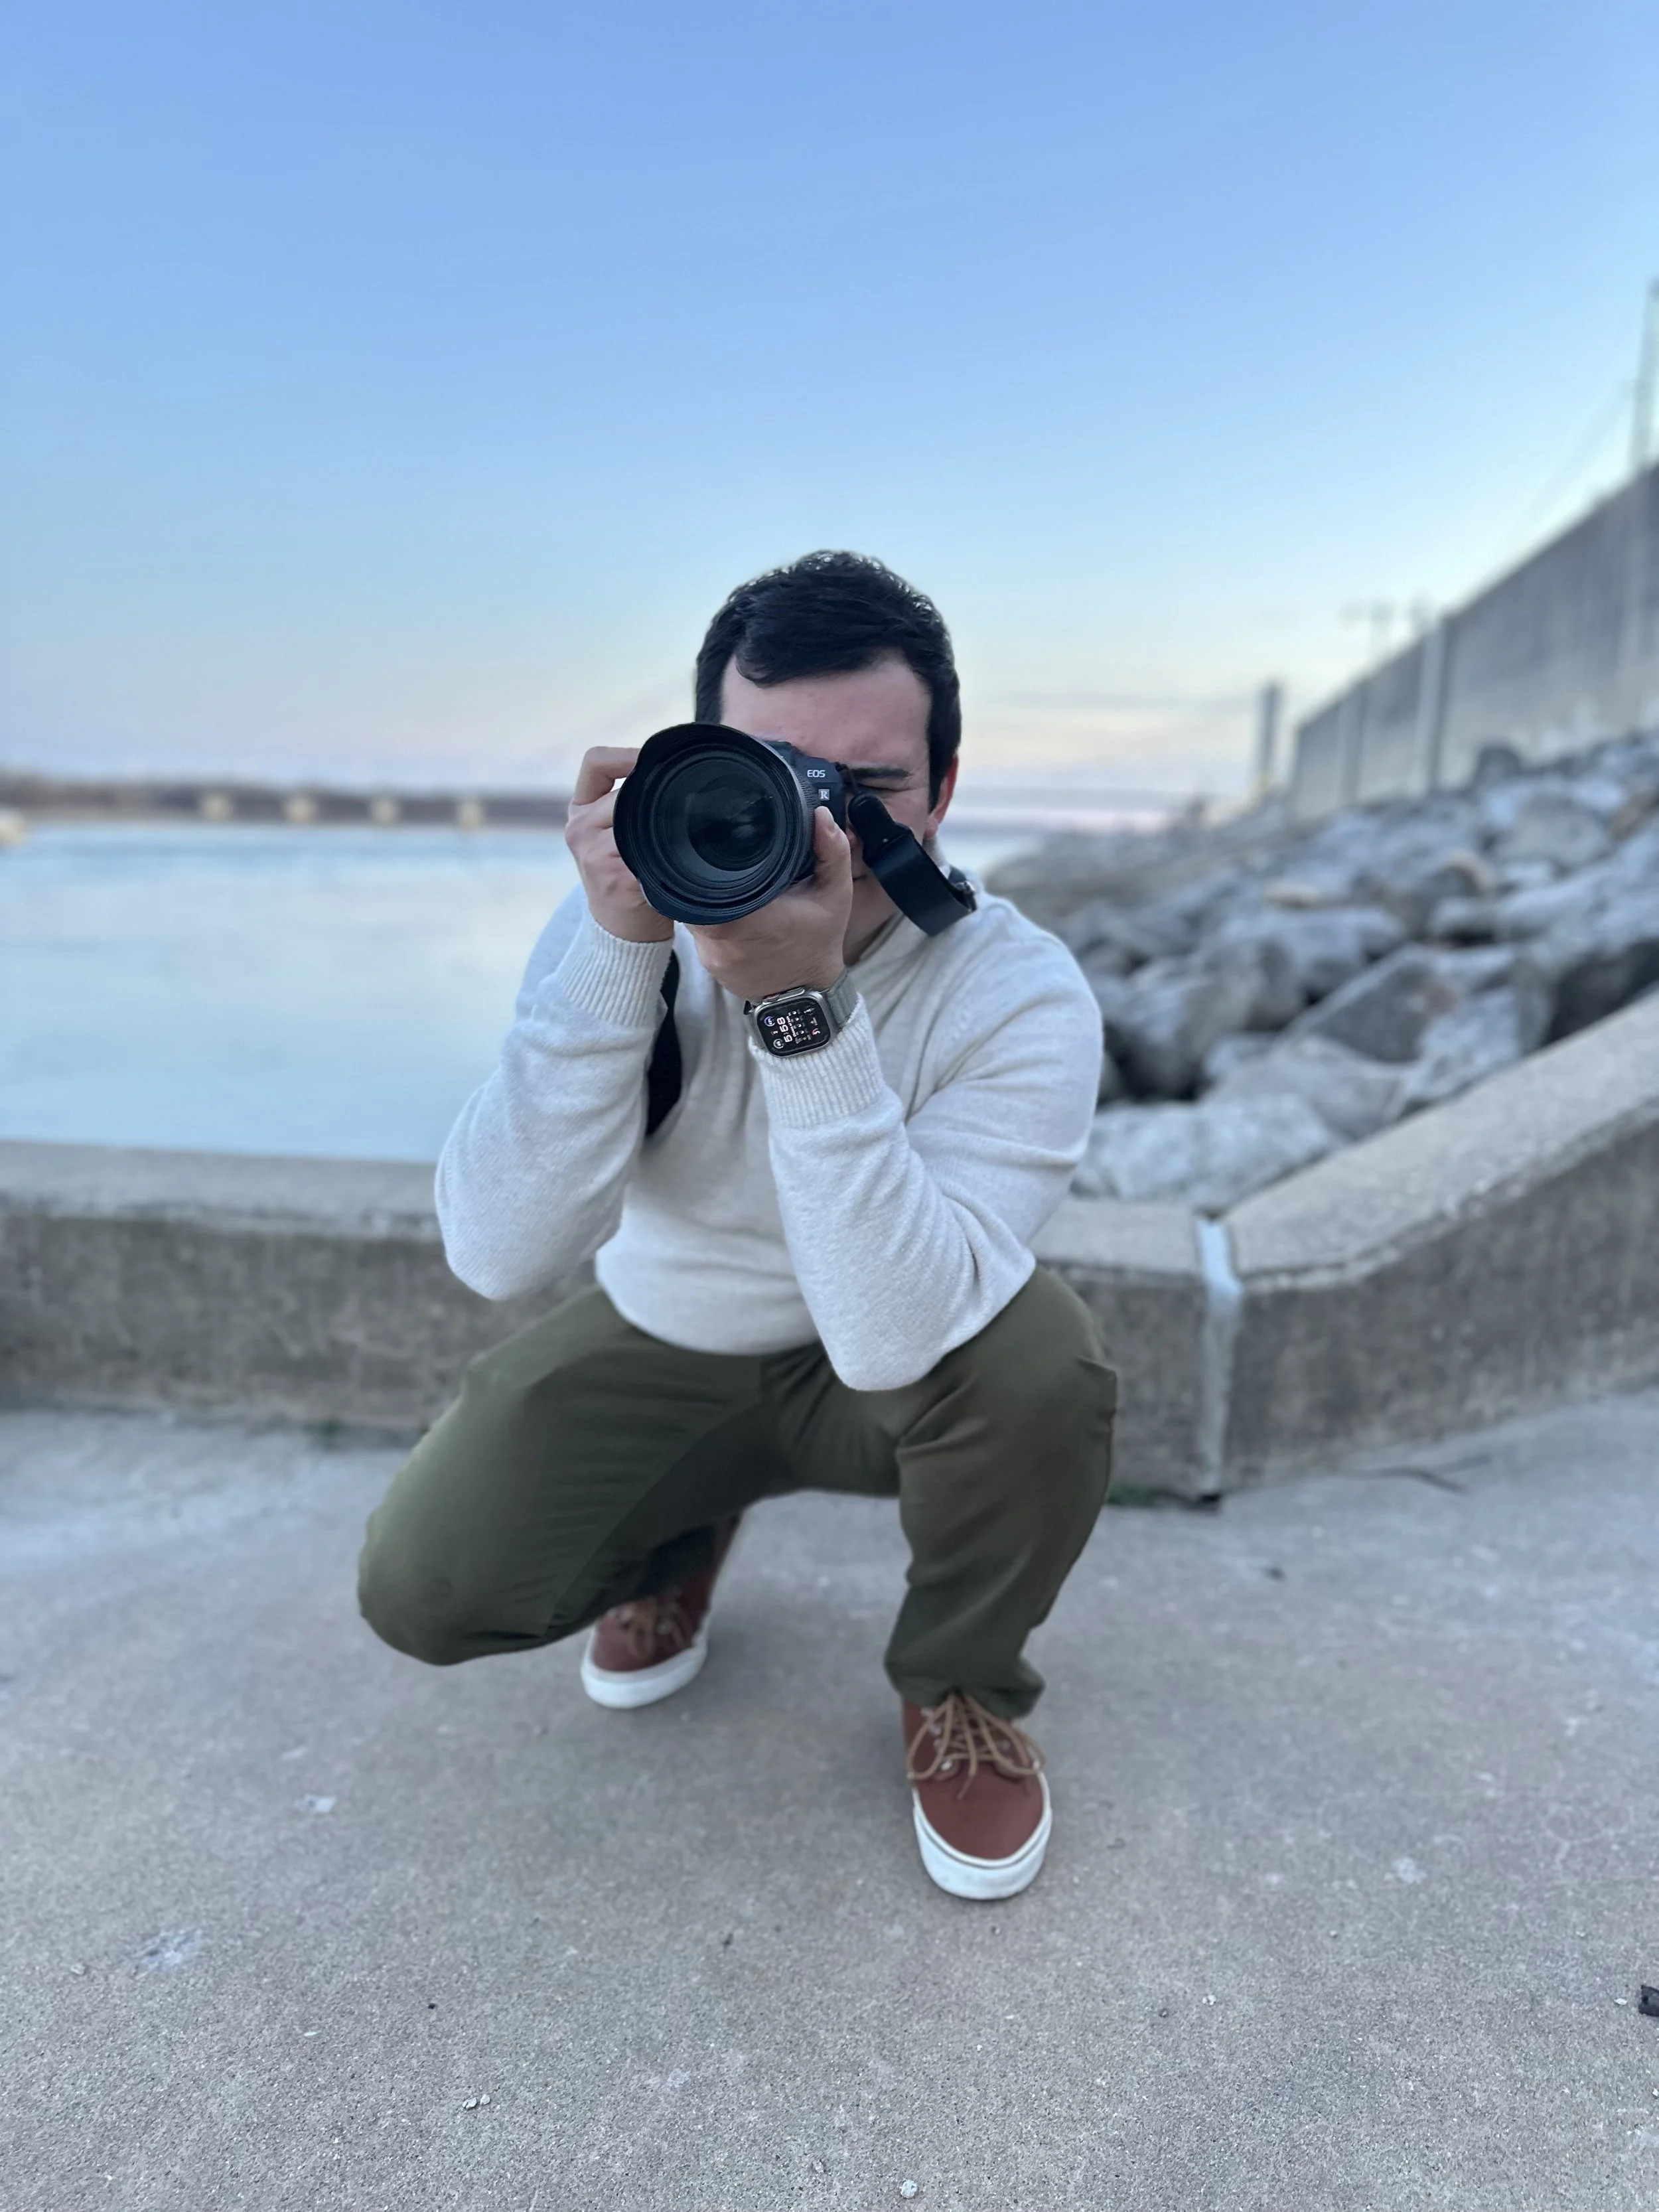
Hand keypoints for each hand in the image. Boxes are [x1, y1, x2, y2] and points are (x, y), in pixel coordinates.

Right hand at [563, 747, 673, 943]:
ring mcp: (593, 853)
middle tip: (690, 802)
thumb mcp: (614, 835)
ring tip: (683, 834)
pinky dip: (667, 851)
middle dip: (657, 796)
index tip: (655, 760)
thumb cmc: (627, 879)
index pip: (595, 762)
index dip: (626, 754)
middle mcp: (579, 828)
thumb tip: (677, 770)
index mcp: (580, 810)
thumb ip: (630, 804)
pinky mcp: (614, 877)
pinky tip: (678, 857)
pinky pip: (647, 850)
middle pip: (626, 790)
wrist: (621, 935)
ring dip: (665, 824)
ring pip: (638, 816)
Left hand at [688, 804, 853, 1000]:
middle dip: (704, 877)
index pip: (703, 885)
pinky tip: (729, 911)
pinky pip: (698, 933)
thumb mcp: (835, 895)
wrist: (808, 995)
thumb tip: (820, 816)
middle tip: (719, 860)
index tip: (711, 847)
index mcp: (751, 919)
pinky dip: (710, 920)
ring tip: (727, 886)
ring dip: (706, 899)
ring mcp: (712, 956)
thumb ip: (832, 852)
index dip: (701, 864)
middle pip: (692, 895)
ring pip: (692, 914)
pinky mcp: (709, 965)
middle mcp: (723, 939)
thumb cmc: (819, 942)